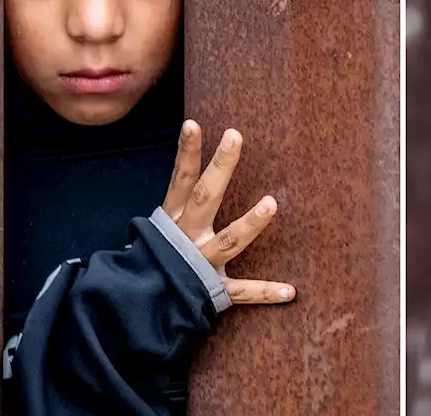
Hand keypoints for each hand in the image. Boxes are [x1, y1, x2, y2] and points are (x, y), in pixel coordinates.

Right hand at [162, 121, 296, 304]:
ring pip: (229, 241)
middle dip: (220, 167)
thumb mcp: (159, 229)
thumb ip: (180, 202)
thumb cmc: (158, 259)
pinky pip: (242, 292)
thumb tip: (189, 164)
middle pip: (205, 197)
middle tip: (234, 136)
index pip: (181, 179)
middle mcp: (186, 238)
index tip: (193, 124)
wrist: (140, 307)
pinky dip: (265, 292)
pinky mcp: (213, 291)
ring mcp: (200, 264)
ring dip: (250, 223)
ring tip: (271, 203)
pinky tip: (290, 291)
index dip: (186, 152)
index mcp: (174, 220)